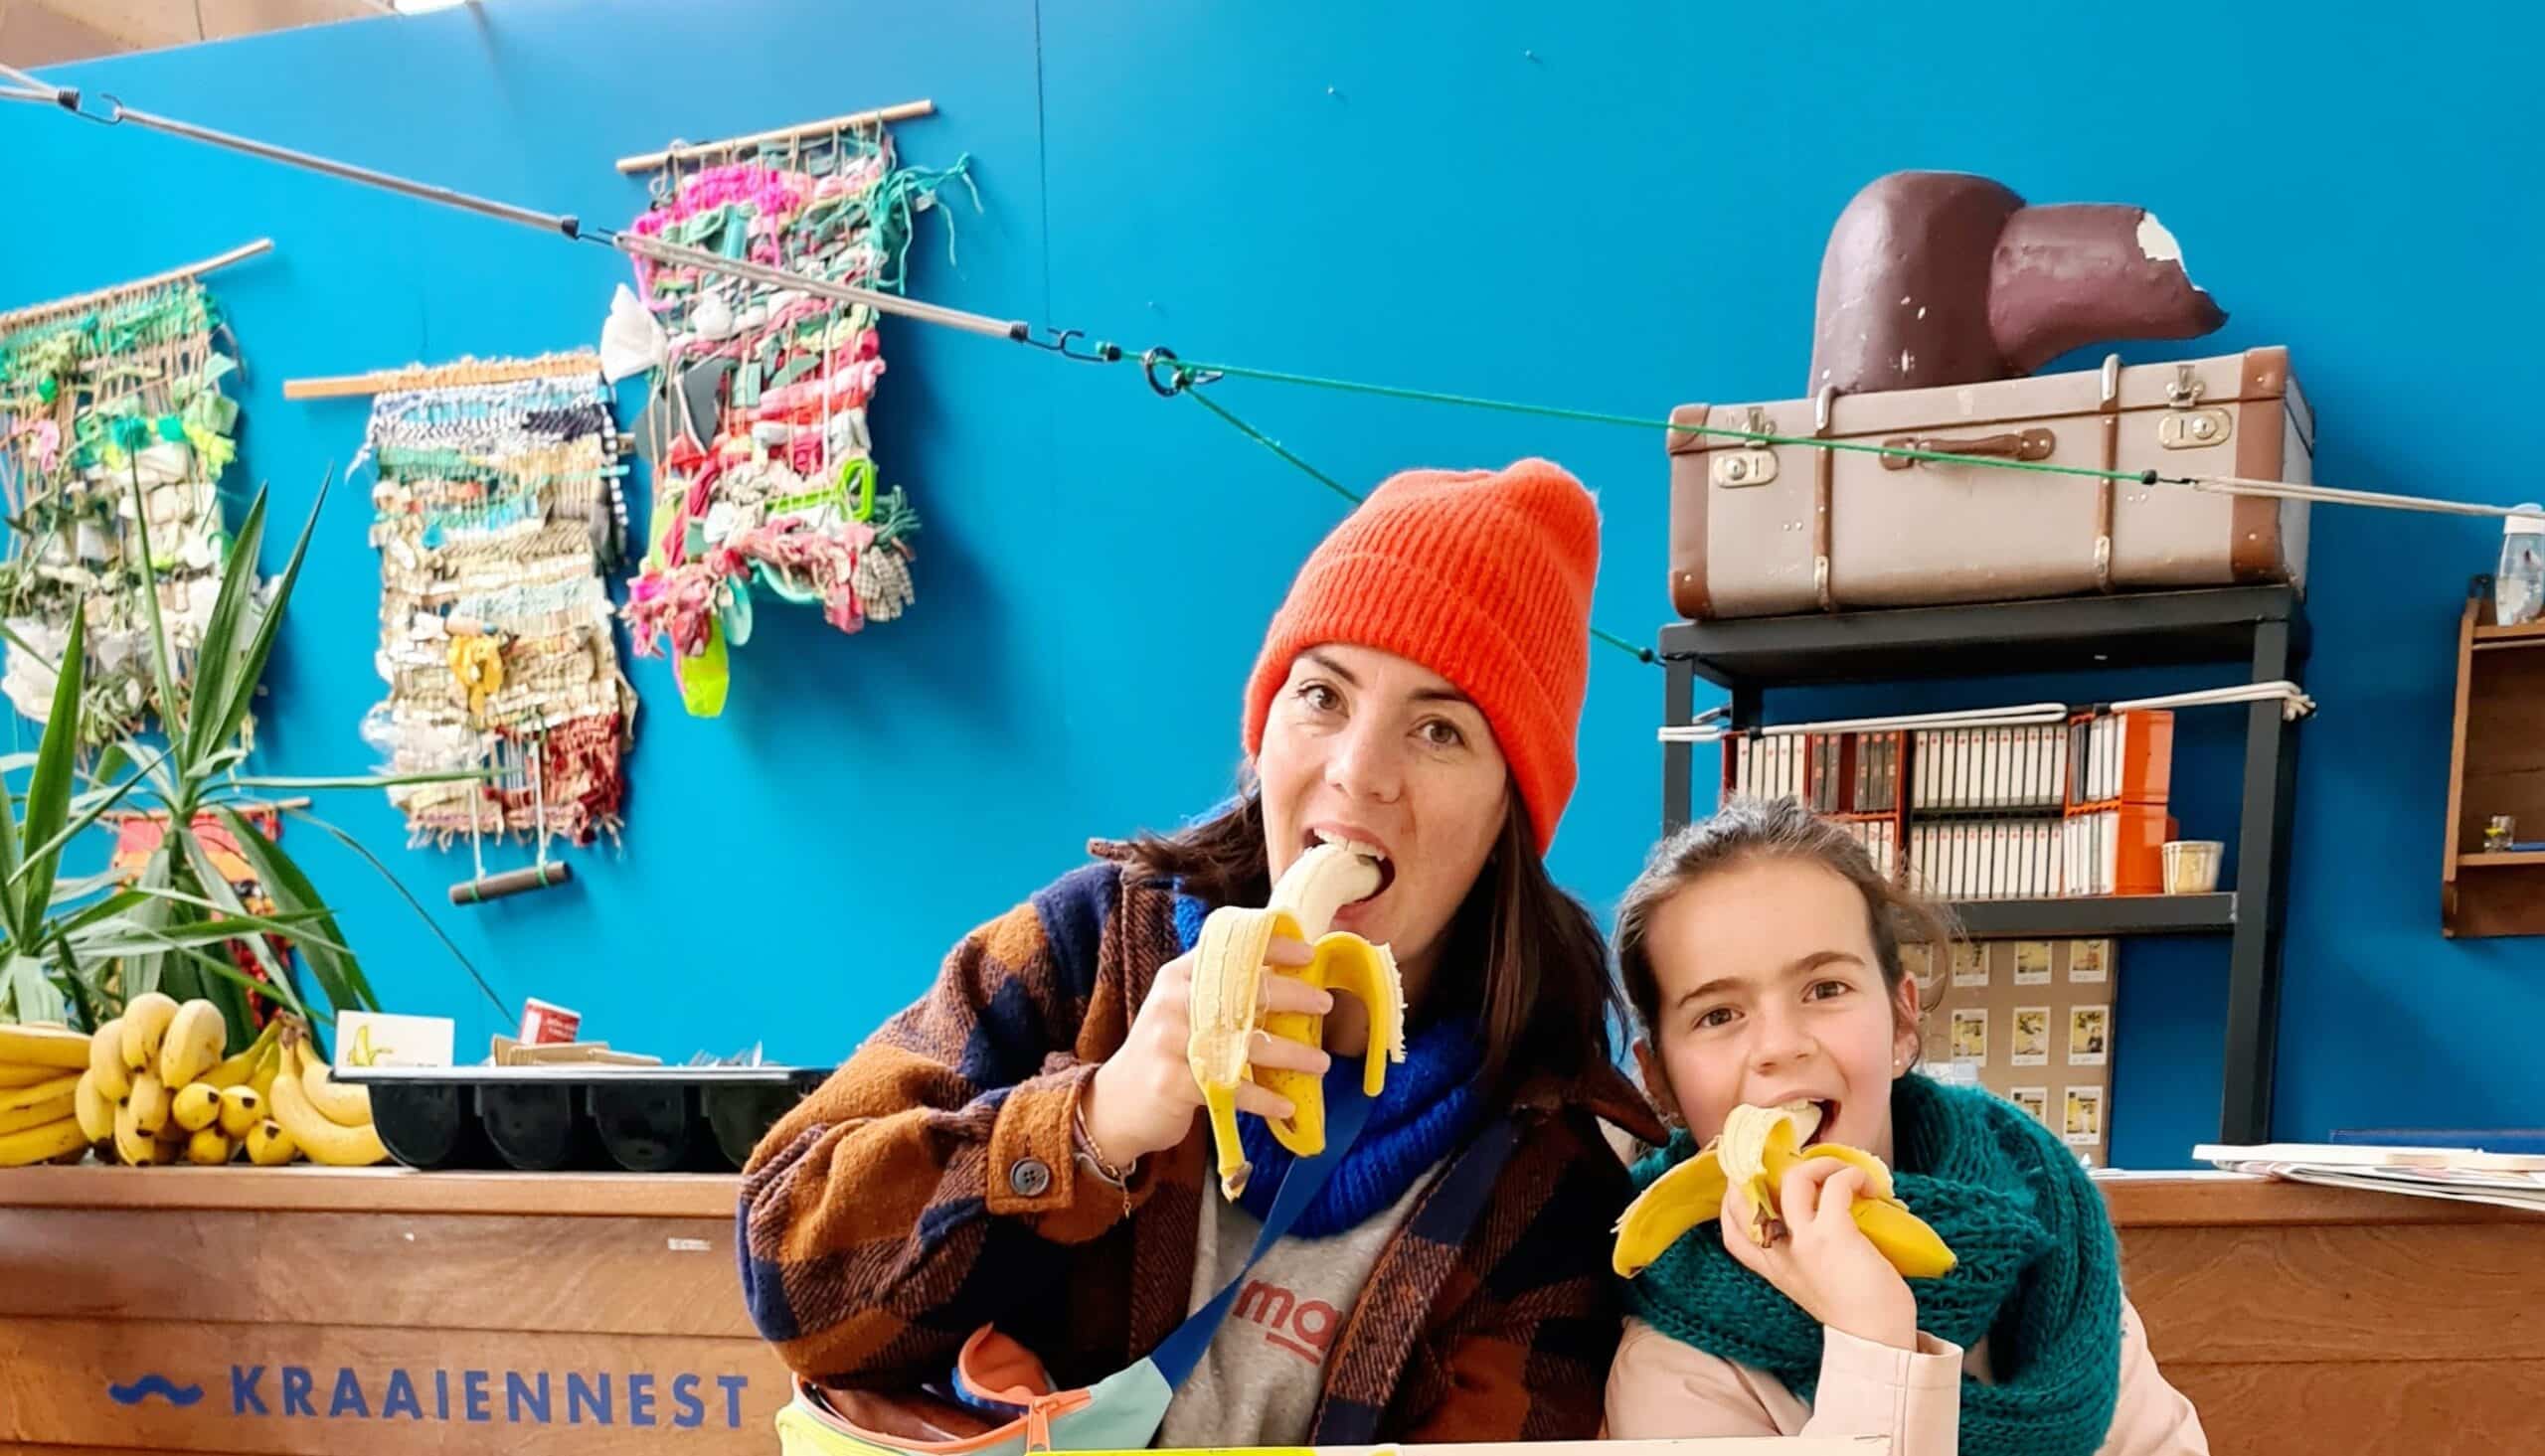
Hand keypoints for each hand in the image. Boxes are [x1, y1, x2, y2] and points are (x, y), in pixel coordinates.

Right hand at [1079, 937, 1332, 1166]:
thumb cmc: (1168, 1053)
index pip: (1230, 949)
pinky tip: (1287, 1106)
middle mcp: (1173, 1001)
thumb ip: (1222, 992)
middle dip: (1293, 996)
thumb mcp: (1184, 1010)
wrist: (1118, 1103)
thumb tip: (1290, 978)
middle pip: (1244, 991)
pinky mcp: (1173, 1081)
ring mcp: (1170, 1041)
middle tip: (1326, 1004)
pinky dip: (1264, 1099)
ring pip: (1245, 1044)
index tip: (1310, 956)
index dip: (1274, 948)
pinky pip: (1231, 1088)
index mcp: (1179, 975)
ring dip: (1291, 1054)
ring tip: (1322, 1063)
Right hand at [1721, 1158, 1918, 1350]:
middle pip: (1750, 1194)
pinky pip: (1836, 1185)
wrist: (1876, 1342)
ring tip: (1844, 1174)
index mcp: (1770, 1267)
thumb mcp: (1810, 1284)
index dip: (1737, 1197)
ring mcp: (1803, 1241)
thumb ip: (1802, 1256)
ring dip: (1822, 1164)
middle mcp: (1778, 1252)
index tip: (1761, 1180)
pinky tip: (1867, 1186)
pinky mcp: (1833, 1235)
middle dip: (1768, 1168)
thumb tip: (1822, 1218)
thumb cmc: (1853, 1312)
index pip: (1731, 1228)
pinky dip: (1852, 1175)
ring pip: (1794, 1177)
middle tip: (1805, 1165)